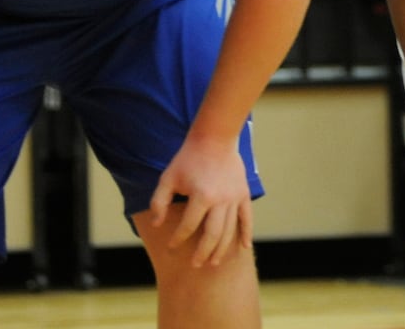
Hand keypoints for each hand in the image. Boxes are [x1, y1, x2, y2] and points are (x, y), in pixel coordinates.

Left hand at [148, 135, 253, 266]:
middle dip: (203, 252)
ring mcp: (234, 198)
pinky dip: (247, 233)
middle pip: (212, 235)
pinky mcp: (243, 194)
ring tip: (213, 262)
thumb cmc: (188, 158)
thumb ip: (159, 202)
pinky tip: (244, 248)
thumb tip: (157, 224)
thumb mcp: (167, 178)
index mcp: (201, 196)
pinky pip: (247, 218)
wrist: (215, 138)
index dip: (177, 239)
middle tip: (195, 265)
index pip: (188, 226)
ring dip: (221, 248)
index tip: (171, 247)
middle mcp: (220, 200)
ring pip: (229, 230)